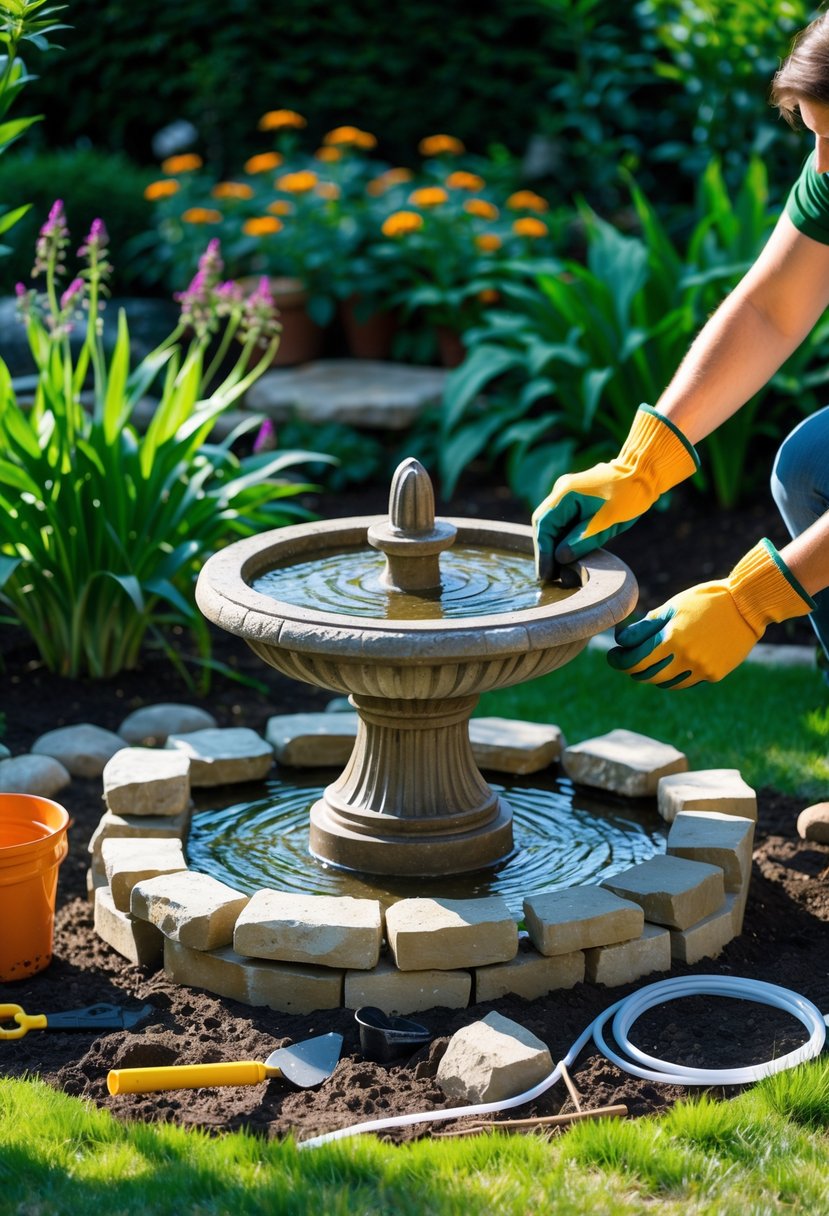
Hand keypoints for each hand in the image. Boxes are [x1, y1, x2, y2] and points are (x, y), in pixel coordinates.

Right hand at [532, 405, 697, 579]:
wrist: (645, 472)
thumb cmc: (630, 495)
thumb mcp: (608, 522)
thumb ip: (582, 540)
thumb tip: (559, 558)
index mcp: (565, 493)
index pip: (544, 526)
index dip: (543, 552)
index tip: (546, 574)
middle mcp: (561, 492)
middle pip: (545, 526)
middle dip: (547, 551)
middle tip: (550, 576)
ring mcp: (567, 494)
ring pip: (553, 525)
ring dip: (555, 547)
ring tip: (559, 571)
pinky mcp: (575, 500)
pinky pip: (564, 522)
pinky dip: (564, 539)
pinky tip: (568, 556)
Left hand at [607, 539, 815, 688]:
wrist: (747, 606)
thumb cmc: (706, 600)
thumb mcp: (673, 607)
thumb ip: (646, 626)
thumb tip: (622, 639)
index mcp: (671, 638)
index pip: (634, 660)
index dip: (618, 660)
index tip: (613, 656)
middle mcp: (685, 658)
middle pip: (646, 675)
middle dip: (631, 669)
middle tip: (626, 660)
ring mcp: (701, 669)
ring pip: (665, 683)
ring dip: (651, 675)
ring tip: (647, 663)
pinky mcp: (714, 675)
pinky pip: (686, 683)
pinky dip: (673, 677)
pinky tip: (670, 666)